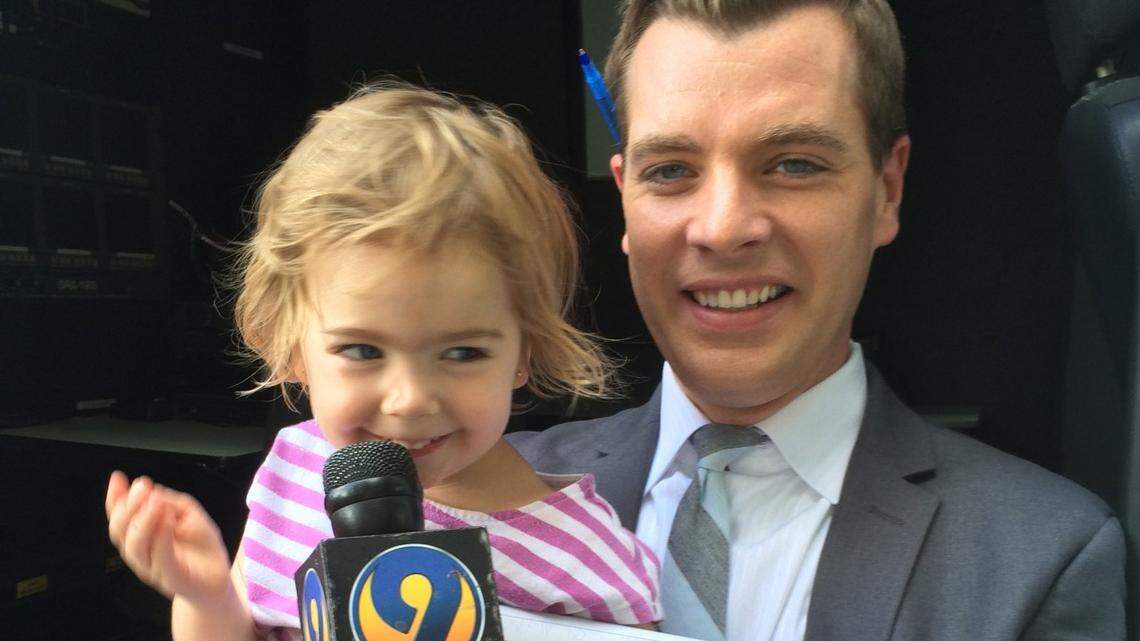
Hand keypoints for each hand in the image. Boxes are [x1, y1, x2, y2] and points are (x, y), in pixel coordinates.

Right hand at [105, 471, 233, 603]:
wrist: (217, 576)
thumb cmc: (200, 544)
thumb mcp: (188, 513)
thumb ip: (169, 501)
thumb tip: (150, 491)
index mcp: (141, 535)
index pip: (120, 516)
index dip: (115, 498)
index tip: (118, 477)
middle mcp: (141, 551)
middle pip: (120, 532)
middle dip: (128, 507)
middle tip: (142, 488)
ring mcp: (153, 567)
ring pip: (135, 547)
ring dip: (143, 521)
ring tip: (156, 502)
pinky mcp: (171, 578)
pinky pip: (161, 559)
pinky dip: (162, 538)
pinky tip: (167, 521)